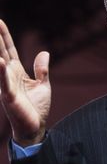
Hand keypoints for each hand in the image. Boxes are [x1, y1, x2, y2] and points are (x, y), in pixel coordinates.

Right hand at [0, 20, 50, 146]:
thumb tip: (44, 52)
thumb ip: (42, 69)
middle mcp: (9, 76)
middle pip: (1, 52)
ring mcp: (8, 86)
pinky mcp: (10, 97)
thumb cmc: (36, 107)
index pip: (9, 50)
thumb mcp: (43, 84)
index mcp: (17, 72)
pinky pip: (5, 82)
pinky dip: (1, 72)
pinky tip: (0, 61)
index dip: (5, 37)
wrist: (35, 127)